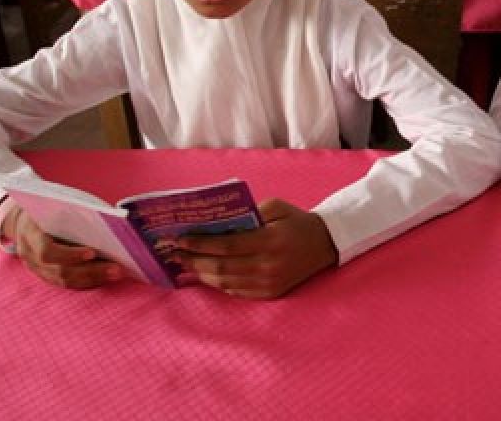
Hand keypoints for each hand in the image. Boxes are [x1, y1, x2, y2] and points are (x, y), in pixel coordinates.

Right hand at [7, 204, 124, 288]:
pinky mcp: (44, 275)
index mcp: (29, 232)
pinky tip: (105, 277)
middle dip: (91, 270)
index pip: (47, 251)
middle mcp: (29, 254)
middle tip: (117, 268)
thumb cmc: (46, 207)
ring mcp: (35, 268)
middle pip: (60, 270)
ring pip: (64, 280)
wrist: (22, 220)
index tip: (93, 252)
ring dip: (93, 278)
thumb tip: (110, 223)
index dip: (70, 255)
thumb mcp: (55, 203)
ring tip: (116, 273)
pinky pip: (65, 283)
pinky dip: (86, 282)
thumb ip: (75, 213)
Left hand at [176, 199, 338, 298]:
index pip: (227, 245)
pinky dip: (218, 283)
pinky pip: (236, 291)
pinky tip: (207, 273)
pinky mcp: (270, 293)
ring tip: (186, 264)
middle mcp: (269, 265)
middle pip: (221, 267)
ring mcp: (269, 283)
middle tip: (175, 254)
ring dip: (202, 274)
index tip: (180, 239)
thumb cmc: (296, 221)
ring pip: (226, 282)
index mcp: (270, 240)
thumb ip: (247, 213)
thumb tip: (215, 224)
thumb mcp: (275, 207)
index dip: (200, 244)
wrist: (325, 244)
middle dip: (194, 260)